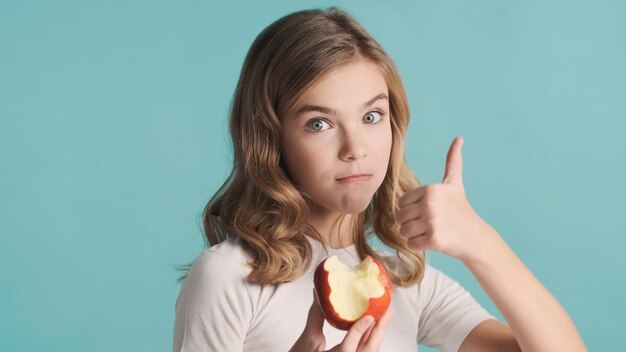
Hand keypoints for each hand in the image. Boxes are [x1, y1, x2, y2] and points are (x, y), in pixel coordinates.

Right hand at [289, 288, 394, 351]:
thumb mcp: (307, 340)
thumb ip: (315, 318)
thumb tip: (318, 294)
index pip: (349, 348)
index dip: (360, 331)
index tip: (369, 316)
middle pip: (368, 350)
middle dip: (380, 329)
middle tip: (389, 310)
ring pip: (370, 350)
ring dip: (378, 332)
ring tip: (385, 315)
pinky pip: (365, 350)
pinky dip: (371, 337)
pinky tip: (374, 326)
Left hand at [394, 136, 497, 262]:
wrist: (476, 237)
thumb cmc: (461, 210)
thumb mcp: (455, 184)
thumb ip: (453, 161)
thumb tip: (459, 138)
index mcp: (430, 189)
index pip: (401, 203)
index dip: (412, 210)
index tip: (429, 211)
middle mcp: (430, 203)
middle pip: (399, 218)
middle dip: (411, 224)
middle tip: (431, 224)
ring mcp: (432, 221)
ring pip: (403, 232)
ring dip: (414, 235)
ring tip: (432, 231)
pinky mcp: (433, 239)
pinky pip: (411, 244)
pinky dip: (419, 246)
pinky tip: (434, 241)